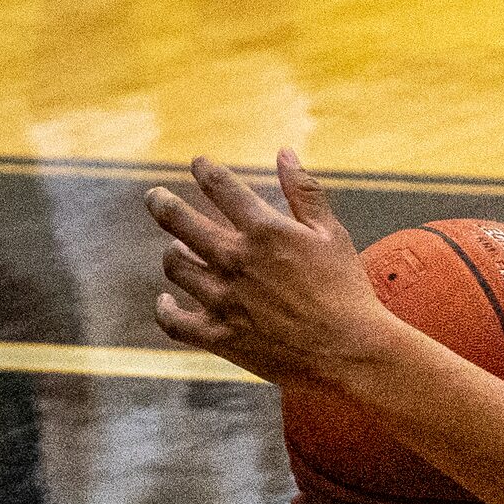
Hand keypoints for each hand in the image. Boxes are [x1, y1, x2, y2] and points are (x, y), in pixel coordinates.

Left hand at [146, 150, 395, 388]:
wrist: (348, 352)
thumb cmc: (345, 290)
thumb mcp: (331, 233)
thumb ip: (304, 191)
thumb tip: (284, 152)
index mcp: (264, 231)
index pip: (221, 187)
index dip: (205, 170)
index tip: (197, 163)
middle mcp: (236, 261)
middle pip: (180, 222)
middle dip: (162, 203)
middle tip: (154, 197)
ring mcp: (224, 301)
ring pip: (176, 267)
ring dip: (174, 253)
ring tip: (178, 248)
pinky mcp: (220, 337)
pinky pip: (174, 322)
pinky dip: (164, 309)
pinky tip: (166, 300)